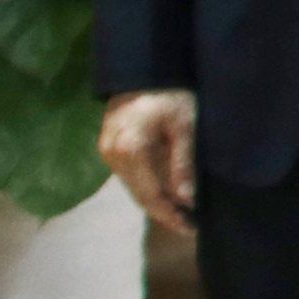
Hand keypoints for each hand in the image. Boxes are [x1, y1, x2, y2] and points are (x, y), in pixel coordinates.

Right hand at [99, 90, 199, 233]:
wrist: (143, 70)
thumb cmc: (171, 94)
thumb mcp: (185, 126)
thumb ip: (183, 164)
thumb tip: (187, 200)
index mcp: (130, 149)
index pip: (150, 194)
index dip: (170, 215)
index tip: (191, 228)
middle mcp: (112, 153)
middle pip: (139, 195)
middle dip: (164, 213)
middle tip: (189, 227)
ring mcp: (107, 151)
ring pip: (133, 187)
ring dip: (156, 202)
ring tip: (183, 215)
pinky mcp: (109, 147)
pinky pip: (130, 176)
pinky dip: (148, 187)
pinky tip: (168, 195)